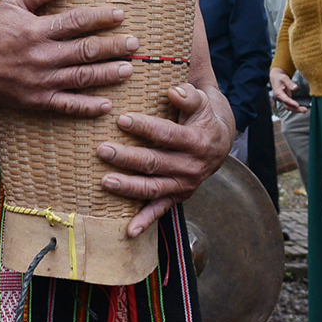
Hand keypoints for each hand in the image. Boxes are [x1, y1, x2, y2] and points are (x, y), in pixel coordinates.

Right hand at [0, 0, 136, 116]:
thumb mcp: (11, 4)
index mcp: (38, 30)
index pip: (77, 21)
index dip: (101, 17)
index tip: (120, 15)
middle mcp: (43, 56)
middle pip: (86, 50)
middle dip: (113, 47)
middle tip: (134, 44)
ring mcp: (42, 80)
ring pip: (82, 77)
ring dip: (108, 74)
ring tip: (129, 69)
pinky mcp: (38, 100)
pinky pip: (67, 105)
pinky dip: (88, 106)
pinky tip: (107, 105)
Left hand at [96, 84, 232, 236]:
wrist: (219, 141)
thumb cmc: (202, 116)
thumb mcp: (201, 101)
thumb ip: (188, 96)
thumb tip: (173, 91)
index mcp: (196, 141)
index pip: (166, 134)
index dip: (144, 127)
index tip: (121, 119)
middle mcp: (191, 167)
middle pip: (154, 163)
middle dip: (127, 157)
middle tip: (102, 150)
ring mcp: (184, 185)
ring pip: (152, 189)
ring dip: (128, 187)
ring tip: (104, 181)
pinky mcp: (177, 196)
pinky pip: (160, 210)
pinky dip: (145, 222)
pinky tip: (129, 231)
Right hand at [271, 68, 305, 112]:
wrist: (276, 78)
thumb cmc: (280, 78)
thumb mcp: (284, 78)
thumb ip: (289, 83)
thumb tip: (296, 88)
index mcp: (278, 93)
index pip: (285, 99)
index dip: (291, 102)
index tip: (297, 105)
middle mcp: (280, 98)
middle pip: (288, 106)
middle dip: (296, 109)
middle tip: (305, 110)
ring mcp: (282, 100)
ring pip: (289, 107)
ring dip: (297, 109)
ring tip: (305, 110)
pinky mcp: (285, 100)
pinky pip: (290, 106)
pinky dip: (296, 108)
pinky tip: (302, 109)